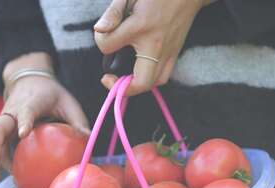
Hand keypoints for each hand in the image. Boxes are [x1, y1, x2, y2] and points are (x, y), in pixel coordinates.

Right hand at [0, 53, 89, 181]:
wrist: (30, 81)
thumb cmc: (51, 94)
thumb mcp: (67, 102)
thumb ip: (76, 119)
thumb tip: (89, 138)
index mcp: (30, 103)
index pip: (25, 112)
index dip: (24, 122)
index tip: (23, 133)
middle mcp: (12, 112)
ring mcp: (4, 121)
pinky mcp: (2, 129)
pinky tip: (5, 175)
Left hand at [94, 0, 211, 95]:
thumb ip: (113, 13)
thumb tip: (99, 30)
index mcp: (140, 26)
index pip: (108, 45)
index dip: (100, 41)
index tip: (103, 34)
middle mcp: (156, 44)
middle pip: (141, 82)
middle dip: (122, 87)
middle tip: (109, 77)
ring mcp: (169, 51)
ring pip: (154, 83)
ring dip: (136, 86)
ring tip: (124, 77)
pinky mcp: (176, 52)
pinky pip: (164, 76)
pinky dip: (150, 79)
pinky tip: (139, 70)